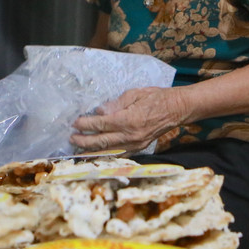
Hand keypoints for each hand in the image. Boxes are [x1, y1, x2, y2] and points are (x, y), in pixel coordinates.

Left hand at [70, 87, 187, 153]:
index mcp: (128, 120)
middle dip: (84, 141)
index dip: (86, 124)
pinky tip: (98, 153)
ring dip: (93, 150)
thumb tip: (99, 111)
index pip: (101, 124)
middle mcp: (131, 135)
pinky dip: (107, 154)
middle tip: (72, 139)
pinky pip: (120, 153)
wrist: (177, 109)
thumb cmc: (156, 97)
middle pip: (102, 141)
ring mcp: (136, 143)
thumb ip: (115, 104)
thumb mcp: (135, 94)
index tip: (75, 123)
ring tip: (79, 149)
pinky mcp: (140, 147)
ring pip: (109, 150)